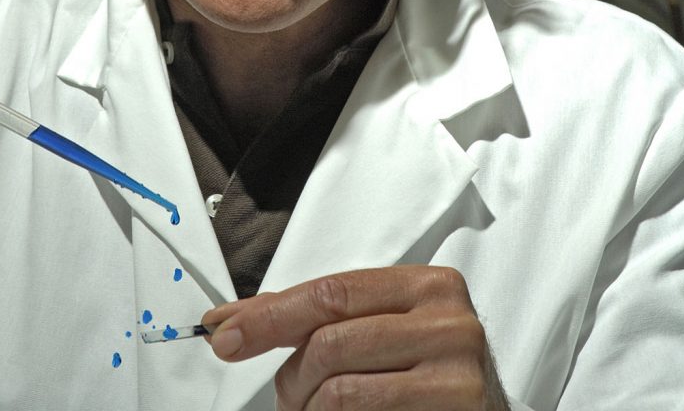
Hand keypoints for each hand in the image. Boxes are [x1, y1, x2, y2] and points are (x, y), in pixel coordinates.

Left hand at [202, 266, 509, 409]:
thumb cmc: (427, 375)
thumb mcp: (382, 331)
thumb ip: (324, 319)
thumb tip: (237, 321)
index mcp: (427, 285)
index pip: (331, 292)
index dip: (270, 314)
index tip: (225, 333)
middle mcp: (448, 319)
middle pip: (330, 341)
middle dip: (290, 376)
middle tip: (285, 398)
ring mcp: (457, 367)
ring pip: (340, 388)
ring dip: (310, 408)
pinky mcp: (458, 407)